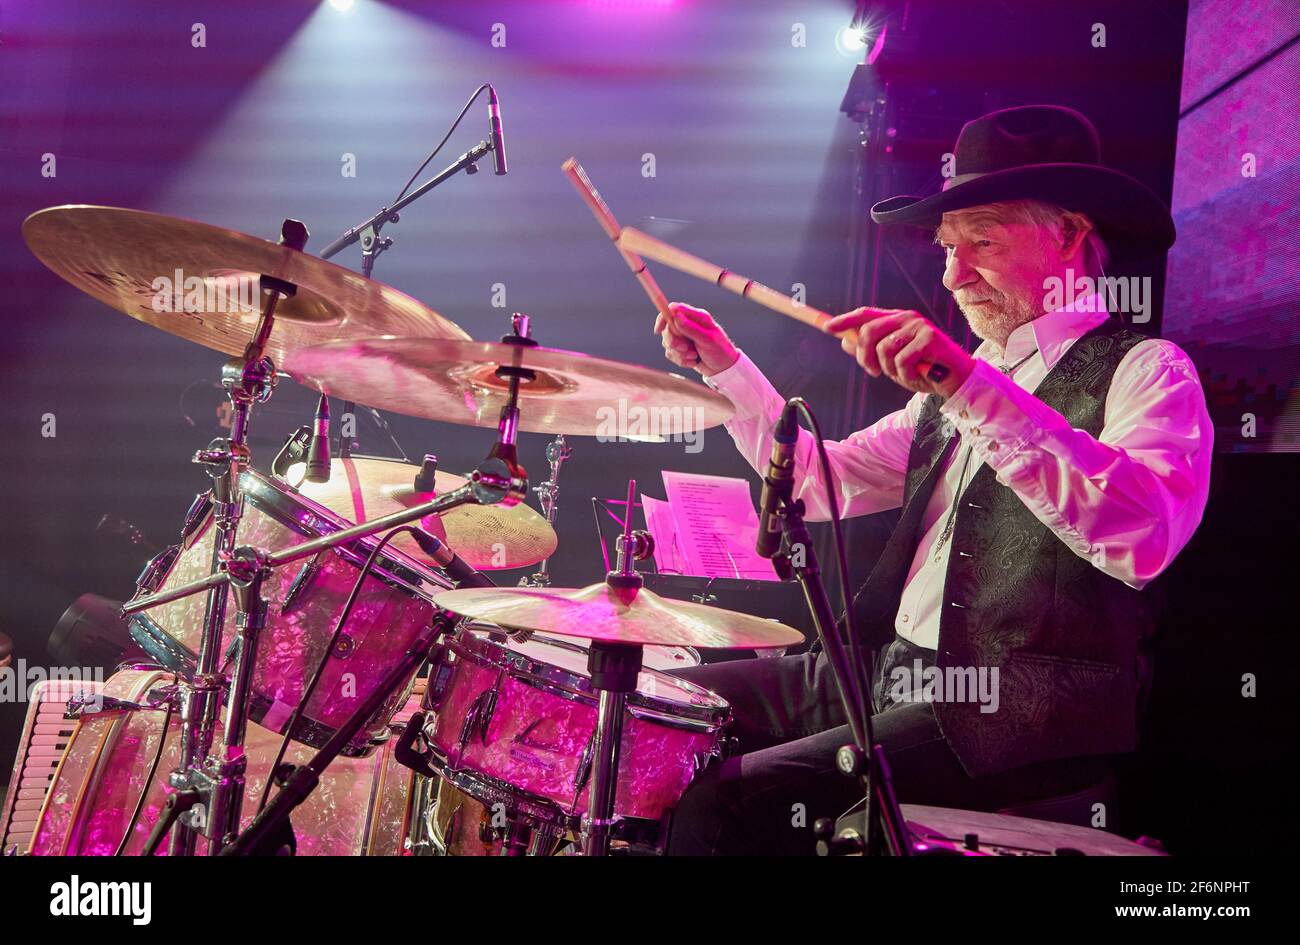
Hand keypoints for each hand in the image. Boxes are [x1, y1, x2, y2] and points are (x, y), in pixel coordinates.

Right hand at [655, 302, 739, 376]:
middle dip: (673, 342)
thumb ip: (691, 329)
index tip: (659, 330)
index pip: (674, 309)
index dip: (663, 317)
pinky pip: (671, 354)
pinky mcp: (681, 349)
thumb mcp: (707, 340)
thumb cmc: (720, 352)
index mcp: (697, 317)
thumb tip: (675, 317)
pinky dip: (681, 360)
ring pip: (668, 343)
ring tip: (694, 356)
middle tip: (685, 349)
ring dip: (679, 353)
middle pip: (667, 328)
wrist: (724, 369)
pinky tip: (693, 361)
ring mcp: (684, 337)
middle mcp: (689, 325)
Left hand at [824, 307, 973, 396]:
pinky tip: (918, 375)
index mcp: (896, 320)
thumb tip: (844, 343)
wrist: (954, 381)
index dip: (845, 320)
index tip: (827, 328)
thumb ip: (870, 351)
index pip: (866, 314)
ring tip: (904, 373)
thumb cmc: (922, 370)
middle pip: (868, 331)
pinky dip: (905, 375)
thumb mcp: (890, 363)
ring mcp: (919, 327)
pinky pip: (901, 360)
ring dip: (889, 369)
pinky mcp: (929, 339)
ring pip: (884, 349)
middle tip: (874, 372)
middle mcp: (907, 318)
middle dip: (865, 357)